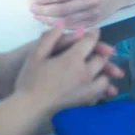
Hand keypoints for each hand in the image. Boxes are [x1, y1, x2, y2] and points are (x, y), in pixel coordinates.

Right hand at [0, 27, 120, 98]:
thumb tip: (61, 24)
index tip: (95, 31)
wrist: (30, 110)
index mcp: (74, 59)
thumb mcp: (35, 54)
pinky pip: (99, 95)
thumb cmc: (30, 80)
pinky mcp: (86, 106)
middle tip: (96, 51)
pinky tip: (92, 89)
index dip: (93, 34)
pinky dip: (100, 90)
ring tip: (98, 71)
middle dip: (100, 53)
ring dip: (103, 73)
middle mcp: (86, 74)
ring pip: (104, 79)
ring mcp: (88, 92)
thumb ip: (49, 37)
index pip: (90, 42)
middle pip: (101, 60)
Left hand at [30, 0, 124, 28]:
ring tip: (37, 16)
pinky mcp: (94, 22)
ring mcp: (93, 13)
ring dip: (49, 20)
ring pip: (67, 21)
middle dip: (44, 11)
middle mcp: (91, 1)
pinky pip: (74, 26)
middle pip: (62, 10)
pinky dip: (60, 26)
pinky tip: (50, 22)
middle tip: (31, 9)